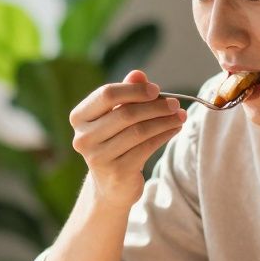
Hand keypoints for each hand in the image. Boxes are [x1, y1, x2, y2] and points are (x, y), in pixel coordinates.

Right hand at [69, 70, 186, 207]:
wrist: (110, 186)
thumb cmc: (114, 143)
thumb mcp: (116, 116)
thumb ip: (125, 94)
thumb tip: (138, 74)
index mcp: (79, 118)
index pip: (106, 94)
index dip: (134, 90)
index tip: (156, 90)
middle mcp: (83, 138)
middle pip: (125, 113)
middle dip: (155, 106)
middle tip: (175, 103)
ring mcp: (98, 157)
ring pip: (139, 131)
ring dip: (164, 121)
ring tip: (180, 116)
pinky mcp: (117, 172)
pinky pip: (147, 148)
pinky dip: (164, 135)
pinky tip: (174, 129)